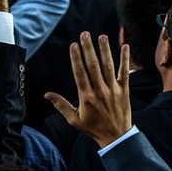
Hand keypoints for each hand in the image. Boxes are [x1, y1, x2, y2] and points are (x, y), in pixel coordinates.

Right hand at [45, 33, 131, 148]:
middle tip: (85, 34)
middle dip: (88, 48)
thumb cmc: (93, 127)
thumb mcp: (74, 119)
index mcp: (86, 97)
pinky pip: (125, 72)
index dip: (76, 58)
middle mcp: (100, 91)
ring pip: (109, 66)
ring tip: (101, 36)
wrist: (116, 137)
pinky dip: (125, 59)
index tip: (73, 45)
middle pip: (93, 65)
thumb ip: (60, 105)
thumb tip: (46, 95)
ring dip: (105, 50)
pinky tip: (125, 46)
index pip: (80, 73)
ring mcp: (113, 89)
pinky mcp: (124, 90)